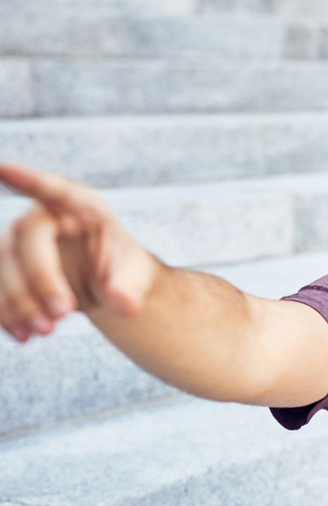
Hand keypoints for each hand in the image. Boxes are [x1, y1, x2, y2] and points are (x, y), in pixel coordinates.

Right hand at [0, 163, 156, 342]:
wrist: (108, 287)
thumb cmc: (124, 272)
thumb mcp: (135, 279)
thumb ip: (128, 289)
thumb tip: (127, 304)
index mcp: (82, 208)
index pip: (55, 189)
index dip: (29, 179)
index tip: (4, 168)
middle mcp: (44, 218)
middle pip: (26, 239)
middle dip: (40, 279)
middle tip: (63, 314)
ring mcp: (19, 241)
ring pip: (3, 265)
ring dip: (18, 302)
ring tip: (46, 331)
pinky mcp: (7, 269)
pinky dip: (6, 314)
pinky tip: (24, 336)